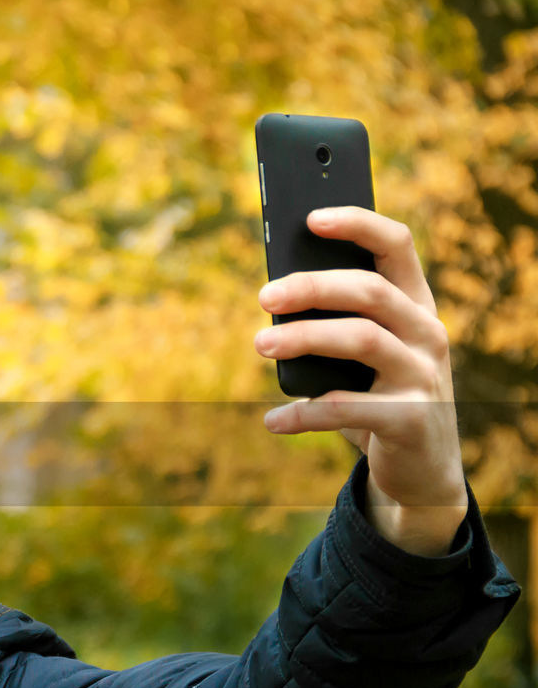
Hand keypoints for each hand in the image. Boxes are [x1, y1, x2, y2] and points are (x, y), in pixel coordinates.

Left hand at [254, 207, 467, 556]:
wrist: (421, 469)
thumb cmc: (377, 396)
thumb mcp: (362, 355)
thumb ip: (334, 323)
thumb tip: (273, 298)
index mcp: (414, 304)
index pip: (396, 245)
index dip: (357, 223)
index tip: (310, 218)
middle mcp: (427, 332)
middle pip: (369, 290)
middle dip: (311, 287)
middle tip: (264, 297)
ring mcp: (424, 375)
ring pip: (362, 339)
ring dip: (304, 337)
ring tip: (260, 346)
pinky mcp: (411, 419)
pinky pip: (347, 408)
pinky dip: (303, 413)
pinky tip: (272, 420)